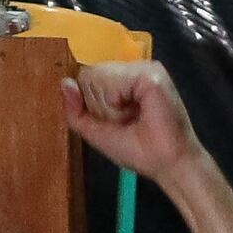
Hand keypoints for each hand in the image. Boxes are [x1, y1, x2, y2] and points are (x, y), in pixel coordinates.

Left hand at [63, 61, 203, 178]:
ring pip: (96, 76)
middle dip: (100, 106)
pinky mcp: (150, 73)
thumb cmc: (138, 150)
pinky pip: (111, 80)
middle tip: (126, 120)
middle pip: (89, 75)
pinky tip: (138, 111)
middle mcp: (133, 69)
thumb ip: (76, 111)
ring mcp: (143, 68)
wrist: (167, 164)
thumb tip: (64, 83)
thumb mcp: (97, 132)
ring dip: (108, 106)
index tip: (117, 121)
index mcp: (123, 79)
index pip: (88, 77)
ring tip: (133, 117)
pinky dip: (117, 103)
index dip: (93, 103)